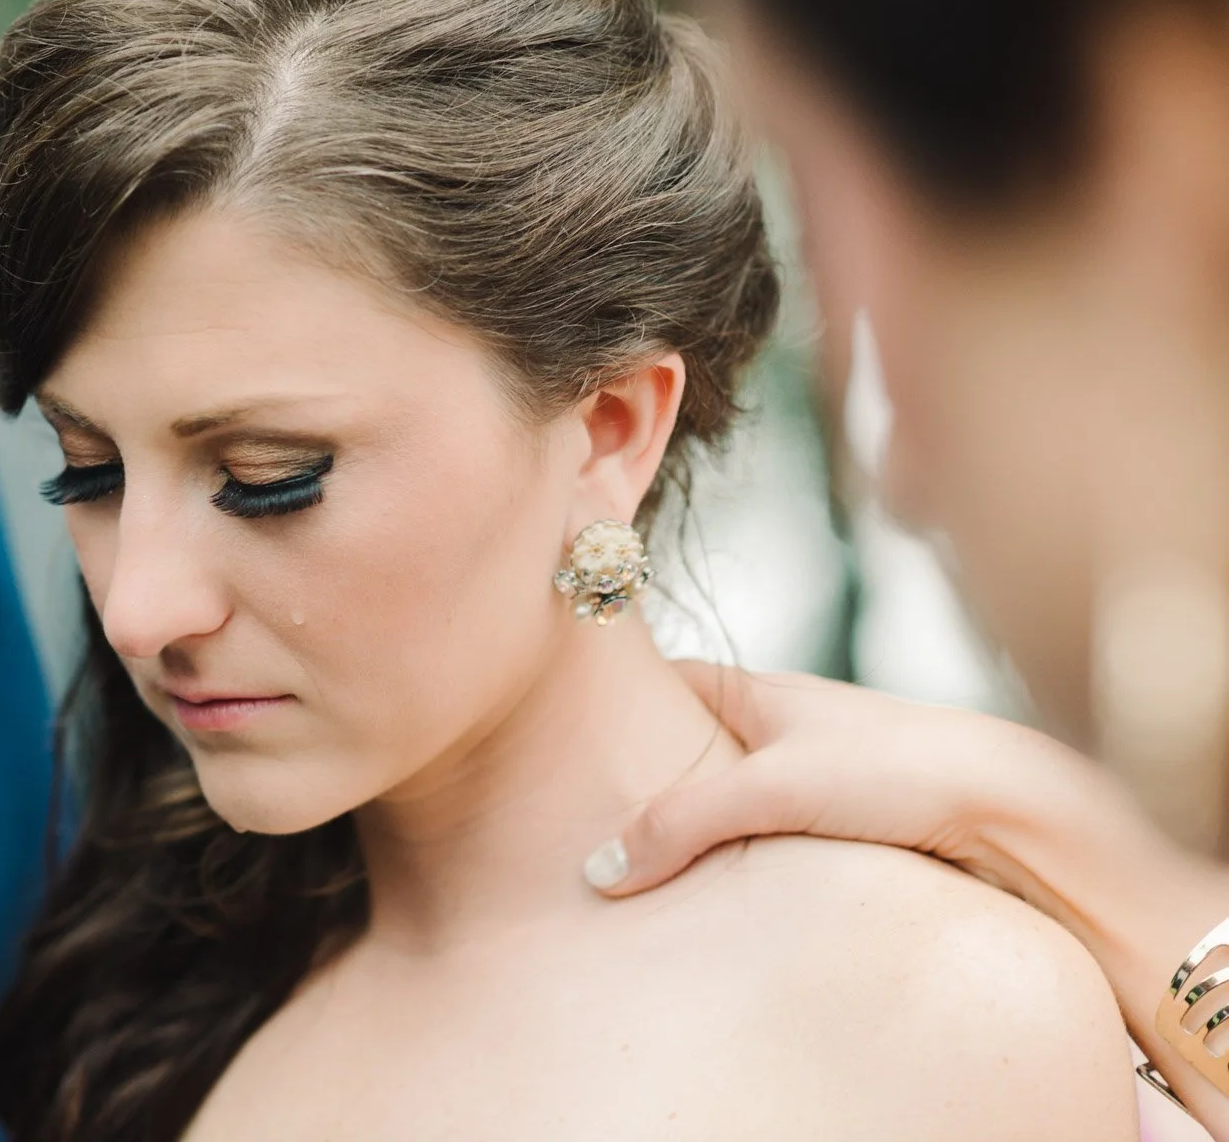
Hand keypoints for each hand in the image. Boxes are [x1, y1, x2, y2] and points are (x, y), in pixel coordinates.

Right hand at [586, 663, 1228, 1136]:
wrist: (1016, 812)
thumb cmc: (902, 767)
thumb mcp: (769, 783)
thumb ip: (678, 821)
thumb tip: (600, 871)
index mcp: (758, 689)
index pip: (663, 681)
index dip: (612, 700)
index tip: (559, 730)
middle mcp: (781, 727)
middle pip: (687, 746)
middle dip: (643, 779)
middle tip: (584, 821)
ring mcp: (811, 779)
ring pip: (727, 800)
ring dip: (695, 831)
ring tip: (640, 869)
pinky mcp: (840, 829)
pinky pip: (763, 842)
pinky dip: (736, 862)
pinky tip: (717, 894)